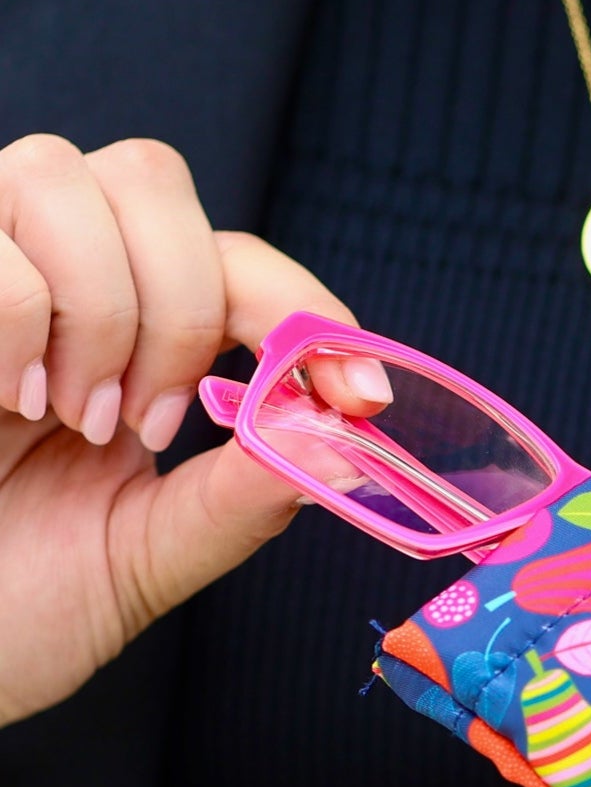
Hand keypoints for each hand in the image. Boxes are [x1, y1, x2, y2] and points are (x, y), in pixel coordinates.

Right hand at [0, 134, 386, 727]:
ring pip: (66, 178)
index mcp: (120, 330)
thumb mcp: (148, 556)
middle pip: (151, 178)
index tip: (360, 395)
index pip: (229, 255)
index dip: (302, 307)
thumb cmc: (8, 608)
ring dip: (101, 310)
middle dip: (184, 303)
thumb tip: (346, 445)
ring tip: (72, 417)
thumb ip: (242, 497)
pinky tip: (6, 401)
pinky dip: (19, 324)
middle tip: (151, 423)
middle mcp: (46, 272)